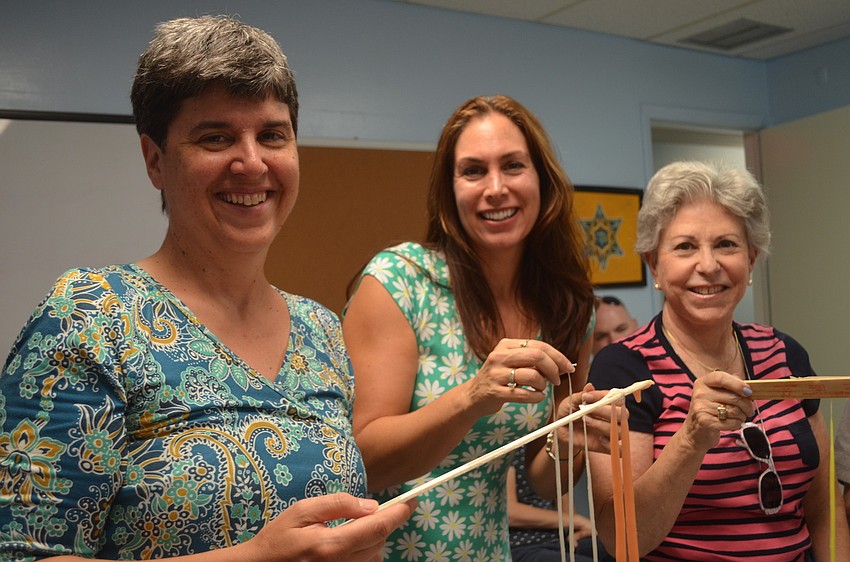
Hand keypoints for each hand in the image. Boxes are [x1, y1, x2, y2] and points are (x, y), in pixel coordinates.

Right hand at [243, 493, 414, 561]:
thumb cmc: (278, 539)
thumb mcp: (302, 511)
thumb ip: (337, 504)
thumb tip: (370, 505)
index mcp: (331, 546)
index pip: (377, 528)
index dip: (398, 513)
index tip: (411, 501)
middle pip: (379, 542)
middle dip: (380, 523)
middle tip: (365, 512)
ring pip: (375, 555)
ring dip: (371, 539)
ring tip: (349, 531)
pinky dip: (364, 553)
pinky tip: (348, 546)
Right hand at [464, 338, 574, 415]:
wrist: (474, 395)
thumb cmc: (499, 378)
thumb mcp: (511, 362)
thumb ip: (533, 360)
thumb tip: (562, 364)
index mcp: (506, 345)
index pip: (538, 345)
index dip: (557, 356)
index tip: (568, 367)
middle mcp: (499, 356)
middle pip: (537, 356)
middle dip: (553, 369)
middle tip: (557, 380)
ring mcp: (495, 374)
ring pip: (532, 375)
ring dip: (543, 384)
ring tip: (541, 389)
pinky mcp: (494, 391)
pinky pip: (523, 394)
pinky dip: (536, 397)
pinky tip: (537, 397)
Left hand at [554, 383, 622, 454]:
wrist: (561, 429)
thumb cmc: (569, 412)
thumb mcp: (571, 401)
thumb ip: (581, 395)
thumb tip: (589, 386)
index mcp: (608, 403)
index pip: (617, 398)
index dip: (603, 396)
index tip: (586, 397)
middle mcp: (614, 417)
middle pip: (623, 414)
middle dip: (604, 411)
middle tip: (587, 411)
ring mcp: (612, 432)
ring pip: (620, 430)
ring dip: (602, 425)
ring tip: (585, 421)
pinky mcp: (608, 446)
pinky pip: (619, 449)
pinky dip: (611, 444)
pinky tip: (599, 439)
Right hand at [684, 370, 753, 451]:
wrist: (694, 432)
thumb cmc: (709, 411)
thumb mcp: (715, 394)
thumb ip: (729, 386)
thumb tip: (748, 386)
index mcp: (702, 383)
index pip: (721, 378)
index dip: (738, 384)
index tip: (749, 392)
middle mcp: (700, 393)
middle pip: (733, 397)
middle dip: (747, 405)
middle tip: (749, 410)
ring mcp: (701, 407)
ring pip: (735, 410)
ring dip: (742, 416)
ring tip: (739, 417)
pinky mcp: (705, 421)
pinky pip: (732, 422)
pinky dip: (737, 424)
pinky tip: (732, 424)